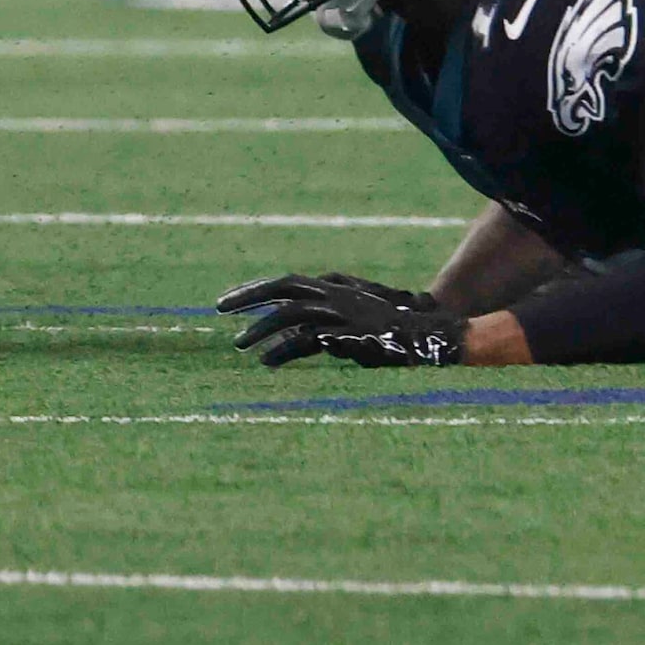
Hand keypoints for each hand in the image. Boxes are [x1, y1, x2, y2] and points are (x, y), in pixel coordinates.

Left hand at [219, 272, 466, 367]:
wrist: (427, 334)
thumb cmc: (387, 330)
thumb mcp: (350, 319)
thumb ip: (321, 323)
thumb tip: (292, 337)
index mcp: (332, 287)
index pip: (285, 282)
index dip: (256, 288)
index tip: (229, 300)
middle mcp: (333, 294)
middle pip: (282, 288)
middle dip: (248, 296)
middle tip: (218, 308)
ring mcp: (340, 312)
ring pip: (289, 314)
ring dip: (260, 329)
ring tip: (237, 345)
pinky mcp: (347, 334)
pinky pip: (306, 341)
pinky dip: (283, 349)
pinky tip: (266, 361)